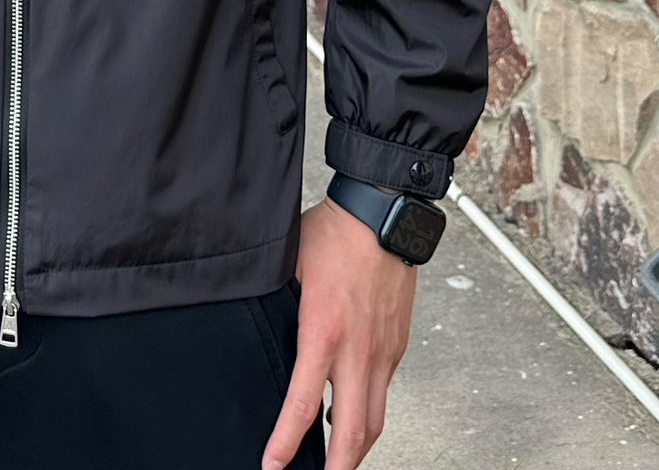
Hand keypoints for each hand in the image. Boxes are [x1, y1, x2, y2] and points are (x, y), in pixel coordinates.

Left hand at [261, 193, 416, 468]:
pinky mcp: (397, 345)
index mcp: (323, 332)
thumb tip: (260, 321)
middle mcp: (358, 351)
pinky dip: (369, 414)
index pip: (304, 404)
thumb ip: (278, 303)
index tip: (272, 466)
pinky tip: (353, 413)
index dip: (286, 442)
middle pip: (353, 433)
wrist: (384, 215)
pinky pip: (384, 392)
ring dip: (357, 449)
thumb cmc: (334, 234)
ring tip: (337, 462)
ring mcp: (383, 352)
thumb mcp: (290, 266)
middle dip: (337, 469)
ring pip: (375, 419)